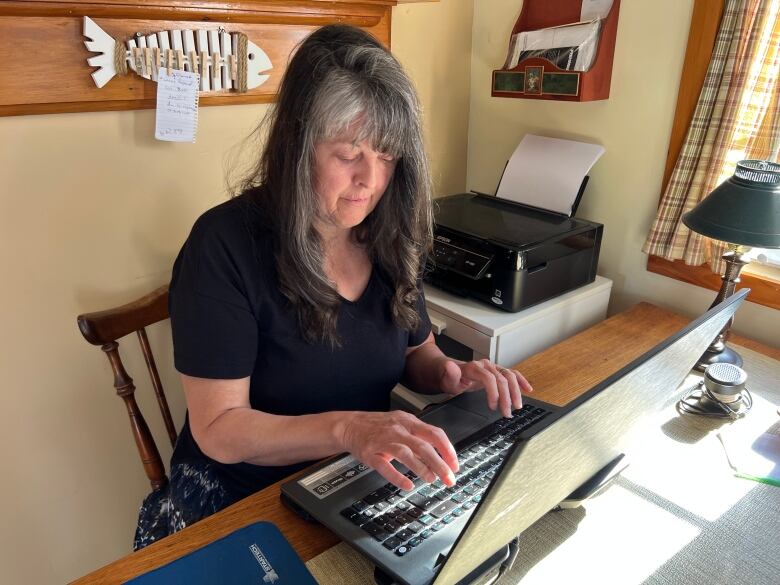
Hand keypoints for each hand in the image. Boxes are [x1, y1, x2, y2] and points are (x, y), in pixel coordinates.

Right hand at [340, 410, 458, 490]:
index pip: (434, 434)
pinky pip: (384, 466)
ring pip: (406, 454)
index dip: (447, 450)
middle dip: (439, 464)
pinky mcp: (370, 453)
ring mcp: (383, 441)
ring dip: (421, 468)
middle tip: (449, 479)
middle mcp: (397, 430)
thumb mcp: (402, 425)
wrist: (350, 425)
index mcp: (408, 422)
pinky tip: (407, 485)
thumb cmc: (378, 427)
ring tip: (431, 480)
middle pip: (423, 446)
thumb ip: (420, 438)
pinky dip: (397, 476)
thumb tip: (441, 456)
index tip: (455, 465)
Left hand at [438, 359, 532, 417]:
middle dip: (506, 397)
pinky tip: (527, 389)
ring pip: (510, 376)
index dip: (494, 393)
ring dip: (516, 391)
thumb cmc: (449, 378)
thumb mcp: (446, 379)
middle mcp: (485, 365)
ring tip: (517, 406)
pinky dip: (521, 380)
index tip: (493, 406)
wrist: (450, 371)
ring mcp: (493, 367)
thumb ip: (449, 375)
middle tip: (507, 413)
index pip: (489, 378)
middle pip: (502, 379)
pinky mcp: (497, 371)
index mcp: (474, 368)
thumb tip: (451, 367)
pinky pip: (512, 373)